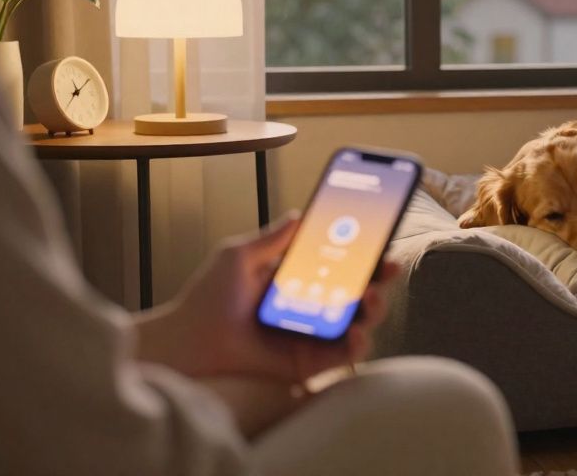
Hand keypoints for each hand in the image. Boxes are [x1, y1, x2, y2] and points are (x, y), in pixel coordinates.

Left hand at [135, 214, 400, 383]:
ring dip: (375, 309)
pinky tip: (356, 333)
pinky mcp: (309, 362)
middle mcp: (313, 306)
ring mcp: (314, 335)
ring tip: (371, 298)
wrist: (188, 340)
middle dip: (381, 278)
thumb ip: (271, 238)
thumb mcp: (239, 256)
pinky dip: (357, 345)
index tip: (382, 239)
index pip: (342, 263)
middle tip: (388, 267)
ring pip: (360, 322)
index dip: (366, 252)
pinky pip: (344, 355)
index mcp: (300, 279)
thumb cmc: (206, 298)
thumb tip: (299, 213)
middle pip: (360, 291)